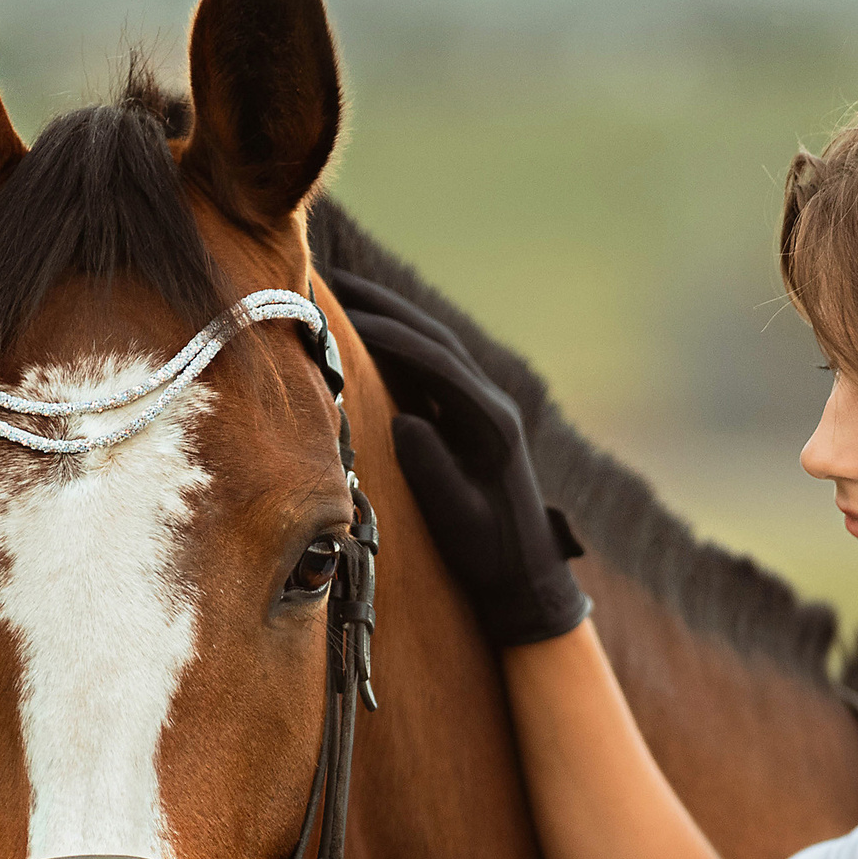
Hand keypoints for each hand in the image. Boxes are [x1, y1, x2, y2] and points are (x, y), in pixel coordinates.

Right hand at [327, 269, 590, 647]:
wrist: (526, 578)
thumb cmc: (490, 556)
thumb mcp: (459, 519)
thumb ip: (434, 470)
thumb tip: (404, 421)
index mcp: (492, 424)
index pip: (437, 362)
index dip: (388, 335)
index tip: (341, 314)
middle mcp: (493, 404)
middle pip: (435, 339)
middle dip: (384, 307)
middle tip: (331, 280)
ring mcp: (486, 407)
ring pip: (435, 346)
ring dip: (390, 317)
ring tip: (341, 294)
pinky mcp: (475, 417)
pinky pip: (434, 367)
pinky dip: (399, 344)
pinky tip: (367, 334)